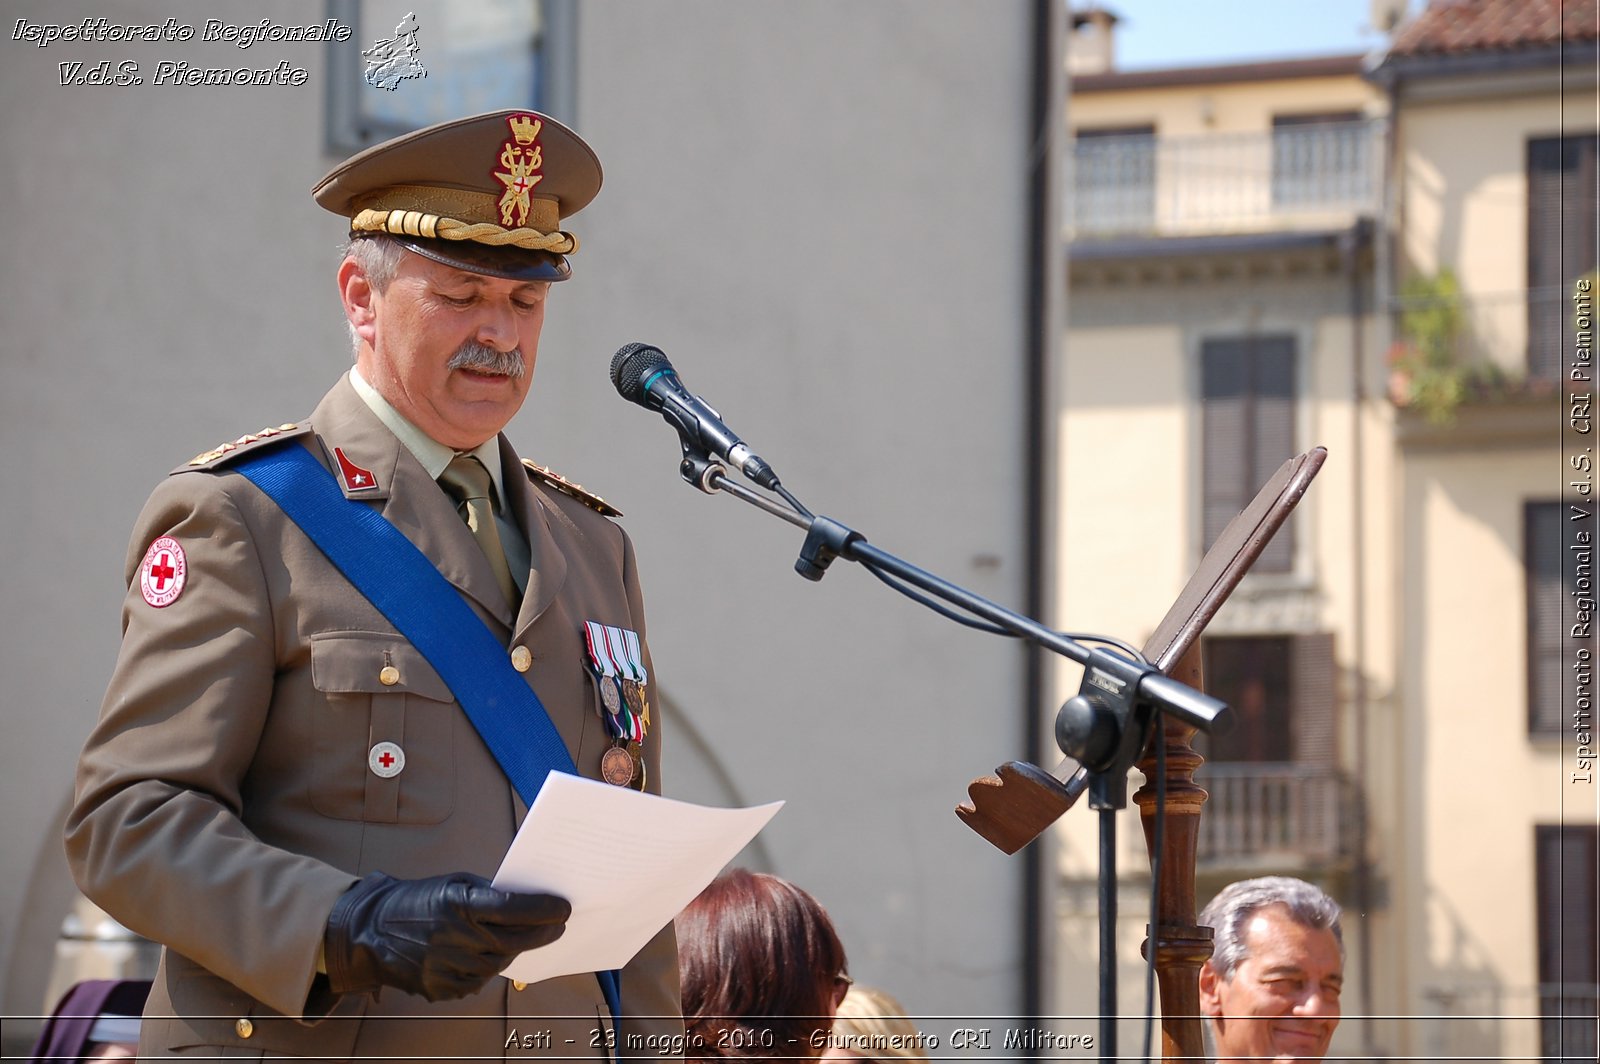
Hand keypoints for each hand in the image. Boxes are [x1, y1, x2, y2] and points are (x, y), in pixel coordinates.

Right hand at [323, 872, 568, 1000]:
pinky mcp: (439, 988)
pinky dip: (487, 967)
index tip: (564, 908)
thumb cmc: (418, 901)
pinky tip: (487, 954)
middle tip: (559, 925)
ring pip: (498, 963)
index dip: (543, 909)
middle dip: (542, 933)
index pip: (513, 908)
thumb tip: (528, 900)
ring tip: (523, 938)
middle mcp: (454, 937)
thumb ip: (488, 894)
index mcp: (458, 905)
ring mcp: (446, 967)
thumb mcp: (454, 883)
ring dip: (515, 950)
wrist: (370, 931)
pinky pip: (477, 981)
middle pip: (512, 940)